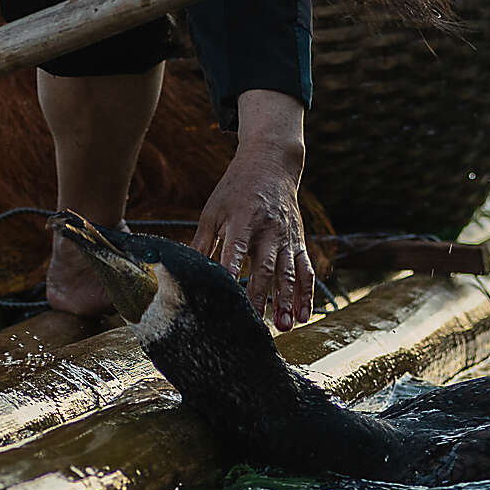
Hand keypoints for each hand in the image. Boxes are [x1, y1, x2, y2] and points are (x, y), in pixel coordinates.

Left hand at [194, 90, 311, 331]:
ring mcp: (286, 237)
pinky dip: (305, 293)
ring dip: (286, 301)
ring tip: (284, 327)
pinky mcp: (298, 241)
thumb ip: (201, 242)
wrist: (272, 162)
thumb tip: (183, 271)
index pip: (235, 251)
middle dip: (260, 297)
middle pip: (265, 268)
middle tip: (255, 326)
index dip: (230, 274)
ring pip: (289, 273)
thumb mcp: (213, 209)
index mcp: (243, 220)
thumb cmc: (236, 189)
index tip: (224, 300)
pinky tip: (302, 315)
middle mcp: (268, 230)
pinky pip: (305, 269)